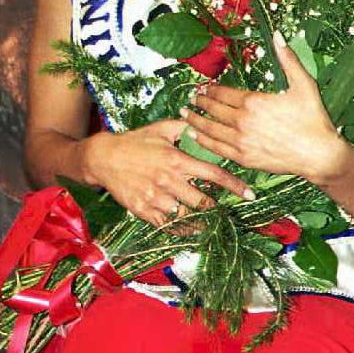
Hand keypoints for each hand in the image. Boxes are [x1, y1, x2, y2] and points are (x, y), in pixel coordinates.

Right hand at [79, 119, 253, 233]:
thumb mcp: (161, 129)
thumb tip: (204, 124)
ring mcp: (156, 198)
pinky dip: (181, 229)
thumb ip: (184, 128)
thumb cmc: (135, 142)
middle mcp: (169, 180)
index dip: (234, 185)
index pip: (213, 173)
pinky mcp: (144, 211)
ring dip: (203, 221)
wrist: (103, 158)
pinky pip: (168, 225)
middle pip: (203, 201)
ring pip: (187, 216)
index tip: (250, 194)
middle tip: (230, 213)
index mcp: (177, 159)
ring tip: (214, 224)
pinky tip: (190, 229)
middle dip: (219, 208)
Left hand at [181, 31, 349, 185]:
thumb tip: (278, 35)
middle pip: (214, 110)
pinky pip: (217, 148)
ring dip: (195, 121)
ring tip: (184, 115)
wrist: (319, 155)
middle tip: (192, 99)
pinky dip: (203, 141)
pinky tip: (194, 136)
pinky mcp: (244, 159)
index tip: (204, 87)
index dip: (211, 90)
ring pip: (210, 129)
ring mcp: (242, 142)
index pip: (223, 93)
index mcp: (253, 101)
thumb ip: (288, 59)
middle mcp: (243, 121)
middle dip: (200, 103)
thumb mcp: (304, 84)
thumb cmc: (313, 119)